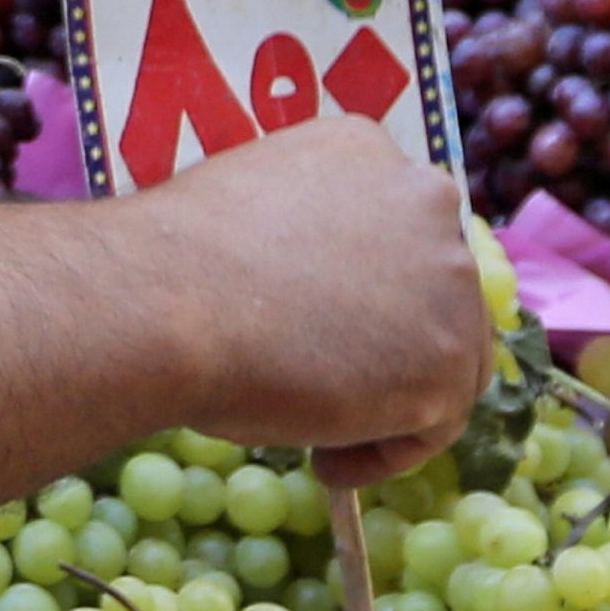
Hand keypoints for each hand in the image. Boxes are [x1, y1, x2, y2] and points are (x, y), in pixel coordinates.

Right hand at [121, 118, 492, 462]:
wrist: (162, 303)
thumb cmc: (172, 262)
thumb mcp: (249, 212)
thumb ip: (303, 234)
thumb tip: (307, 291)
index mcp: (367, 148)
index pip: (394, 229)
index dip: (365, 290)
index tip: (319, 329)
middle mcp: (424, 199)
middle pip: (431, 290)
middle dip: (387, 344)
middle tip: (325, 384)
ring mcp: (447, 278)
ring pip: (442, 356)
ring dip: (388, 400)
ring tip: (322, 439)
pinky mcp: (446, 358)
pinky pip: (432, 424)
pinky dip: (383, 452)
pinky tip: (326, 462)